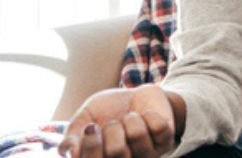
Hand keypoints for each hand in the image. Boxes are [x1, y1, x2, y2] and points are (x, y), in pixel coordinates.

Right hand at [58, 85, 175, 157]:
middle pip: (116, 151)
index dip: (91, 145)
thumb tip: (70, 153)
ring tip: (131, 118)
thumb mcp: (84, 119)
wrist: (135, 95)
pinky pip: (158, 127)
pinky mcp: (166, 143)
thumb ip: (72, 137)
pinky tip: (147, 117)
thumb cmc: (106, 111)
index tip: (90, 128)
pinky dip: (149, 114)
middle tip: (114, 123)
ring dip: (131, 120)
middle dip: (112, 128)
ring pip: (137, 136)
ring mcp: (147, 156)